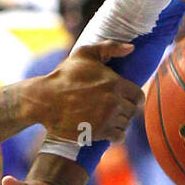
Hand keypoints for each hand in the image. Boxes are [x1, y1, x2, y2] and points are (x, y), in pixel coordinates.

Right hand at [24, 41, 143, 142]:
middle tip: (115, 108)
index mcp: (115, 84)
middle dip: (125, 109)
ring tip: (110, 117)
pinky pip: (118, 137)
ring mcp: (107, 119)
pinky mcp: (99, 133)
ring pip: (126, 124)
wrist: (46, 99)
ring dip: (120, 122)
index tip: (127, 98)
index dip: (133, 97)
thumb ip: (110, 47)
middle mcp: (114, 102)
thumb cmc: (64, 75)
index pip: (138, 96)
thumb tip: (131, 48)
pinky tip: (108, 129)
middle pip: (132, 111)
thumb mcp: (84, 53)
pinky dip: (116, 134)